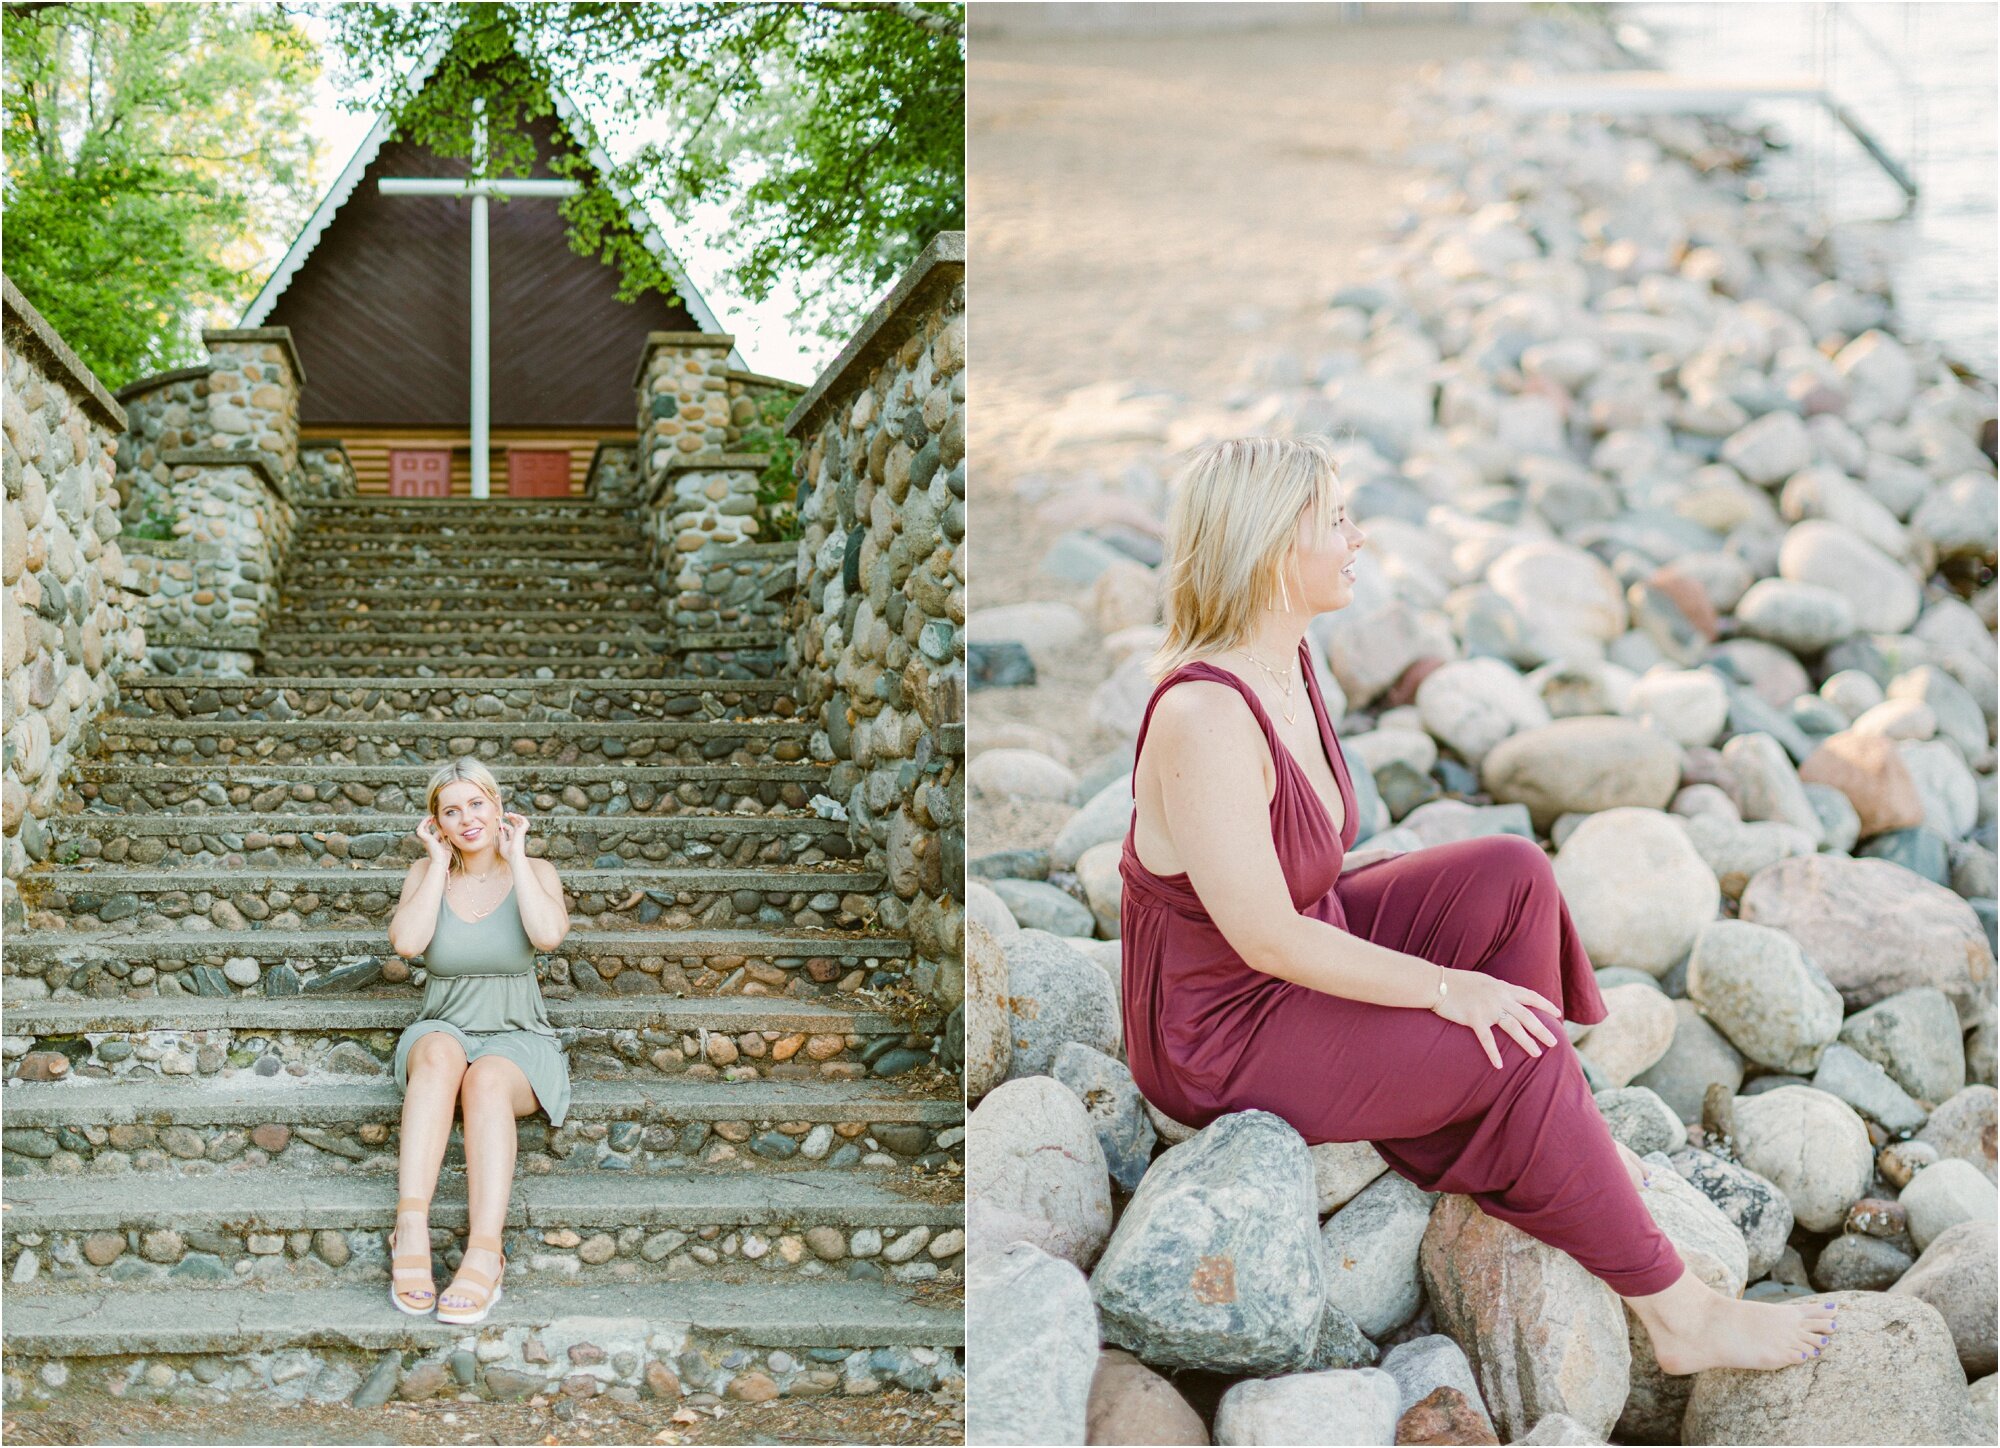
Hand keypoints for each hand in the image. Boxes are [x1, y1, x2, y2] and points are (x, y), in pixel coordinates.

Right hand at [415, 816, 452, 864]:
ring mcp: (425, 840)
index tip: (440, 821)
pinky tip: (429, 819)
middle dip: (429, 823)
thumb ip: (446, 838)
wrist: (441, 861)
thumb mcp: (447, 844)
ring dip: (425, 822)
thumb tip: (448, 830)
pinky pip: (420, 829)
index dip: (436, 827)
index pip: (432, 833)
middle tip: (434, 817)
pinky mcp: (424, 839)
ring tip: (431, 817)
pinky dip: (423, 823)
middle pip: (425, 830)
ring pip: (421, 829)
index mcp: (432, 843)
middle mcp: (427, 842)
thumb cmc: (445, 856)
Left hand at [497, 810, 530, 863]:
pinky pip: (525, 822)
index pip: (510, 829)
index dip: (504, 826)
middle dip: (511, 818)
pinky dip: (521, 818)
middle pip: (516, 823)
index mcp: (514, 838)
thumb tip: (499, 830)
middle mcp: (518, 834)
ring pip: (521, 821)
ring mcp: (521, 833)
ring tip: (509, 813)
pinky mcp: (522, 831)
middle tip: (505, 814)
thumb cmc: (508, 854)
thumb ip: (501, 837)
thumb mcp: (502, 844)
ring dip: (516, 816)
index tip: (498, 826)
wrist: (514, 857)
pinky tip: (515, 815)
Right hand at [1429, 969, 1561, 1069]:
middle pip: (1527, 1015)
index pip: (1530, 995)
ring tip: (1537, 1054)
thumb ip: (1497, 989)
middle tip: (1554, 1042)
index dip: (1545, 1004)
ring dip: (1526, 1041)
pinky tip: (1499, 1065)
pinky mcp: (1474, 1018)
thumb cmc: (1456, 982)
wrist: (1436, 983)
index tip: (1558, 1014)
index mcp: (1502, 987)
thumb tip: (1507, 996)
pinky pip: (1487, 1039)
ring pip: (1513, 1027)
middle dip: (1542, 1029)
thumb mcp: (1482, 981)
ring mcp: (1487, 1008)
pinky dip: (1493, 1053)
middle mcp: (1499, 997)